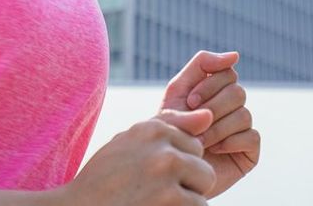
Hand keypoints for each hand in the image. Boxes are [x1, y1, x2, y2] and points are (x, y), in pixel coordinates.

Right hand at [59, 110, 215, 205]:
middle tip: (154, 193)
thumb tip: (209, 116)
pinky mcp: (172, 200)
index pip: (192, 144)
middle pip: (203, 166)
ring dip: (185, 202)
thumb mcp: (129, 143)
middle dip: (187, 184)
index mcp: (150, 129)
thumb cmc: (103, 181)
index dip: (176, 166)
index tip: (150, 175)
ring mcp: (167, 174)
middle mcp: (161, 147)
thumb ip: (169, 125)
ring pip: (204, 189)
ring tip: (155, 203)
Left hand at [156, 50, 259, 198]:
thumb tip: (236, 55)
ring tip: (198, 141)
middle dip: (211, 108)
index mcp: (215, 88)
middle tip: (193, 123)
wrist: (169, 169)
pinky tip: (212, 150)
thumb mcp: (177, 91)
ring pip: (243, 114)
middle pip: (237, 91)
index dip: (208, 85)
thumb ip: (201, 66)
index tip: (189, 101)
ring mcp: (243, 127)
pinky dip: (229, 142)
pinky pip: (251, 136)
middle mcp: (232, 105)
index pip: (226, 70)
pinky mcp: (250, 150)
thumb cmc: (170, 130)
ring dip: (216, 128)